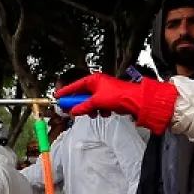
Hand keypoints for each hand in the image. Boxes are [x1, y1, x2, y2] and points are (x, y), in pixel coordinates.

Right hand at [54, 72, 178, 134]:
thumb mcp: (96, 102)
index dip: (66, 92)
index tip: (57, 96)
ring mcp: (104, 91)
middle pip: (82, 95)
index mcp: (93, 79)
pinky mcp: (110, 99)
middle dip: (81, 105)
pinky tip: (107, 113)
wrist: (135, 101)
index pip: (75, 85)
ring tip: (97, 114)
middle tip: (74, 112)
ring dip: (92, 110)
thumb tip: (73, 111)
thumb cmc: (118, 95)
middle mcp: (98, 83)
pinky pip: (100, 106)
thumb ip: (83, 107)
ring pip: (91, 102)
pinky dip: (101, 110)